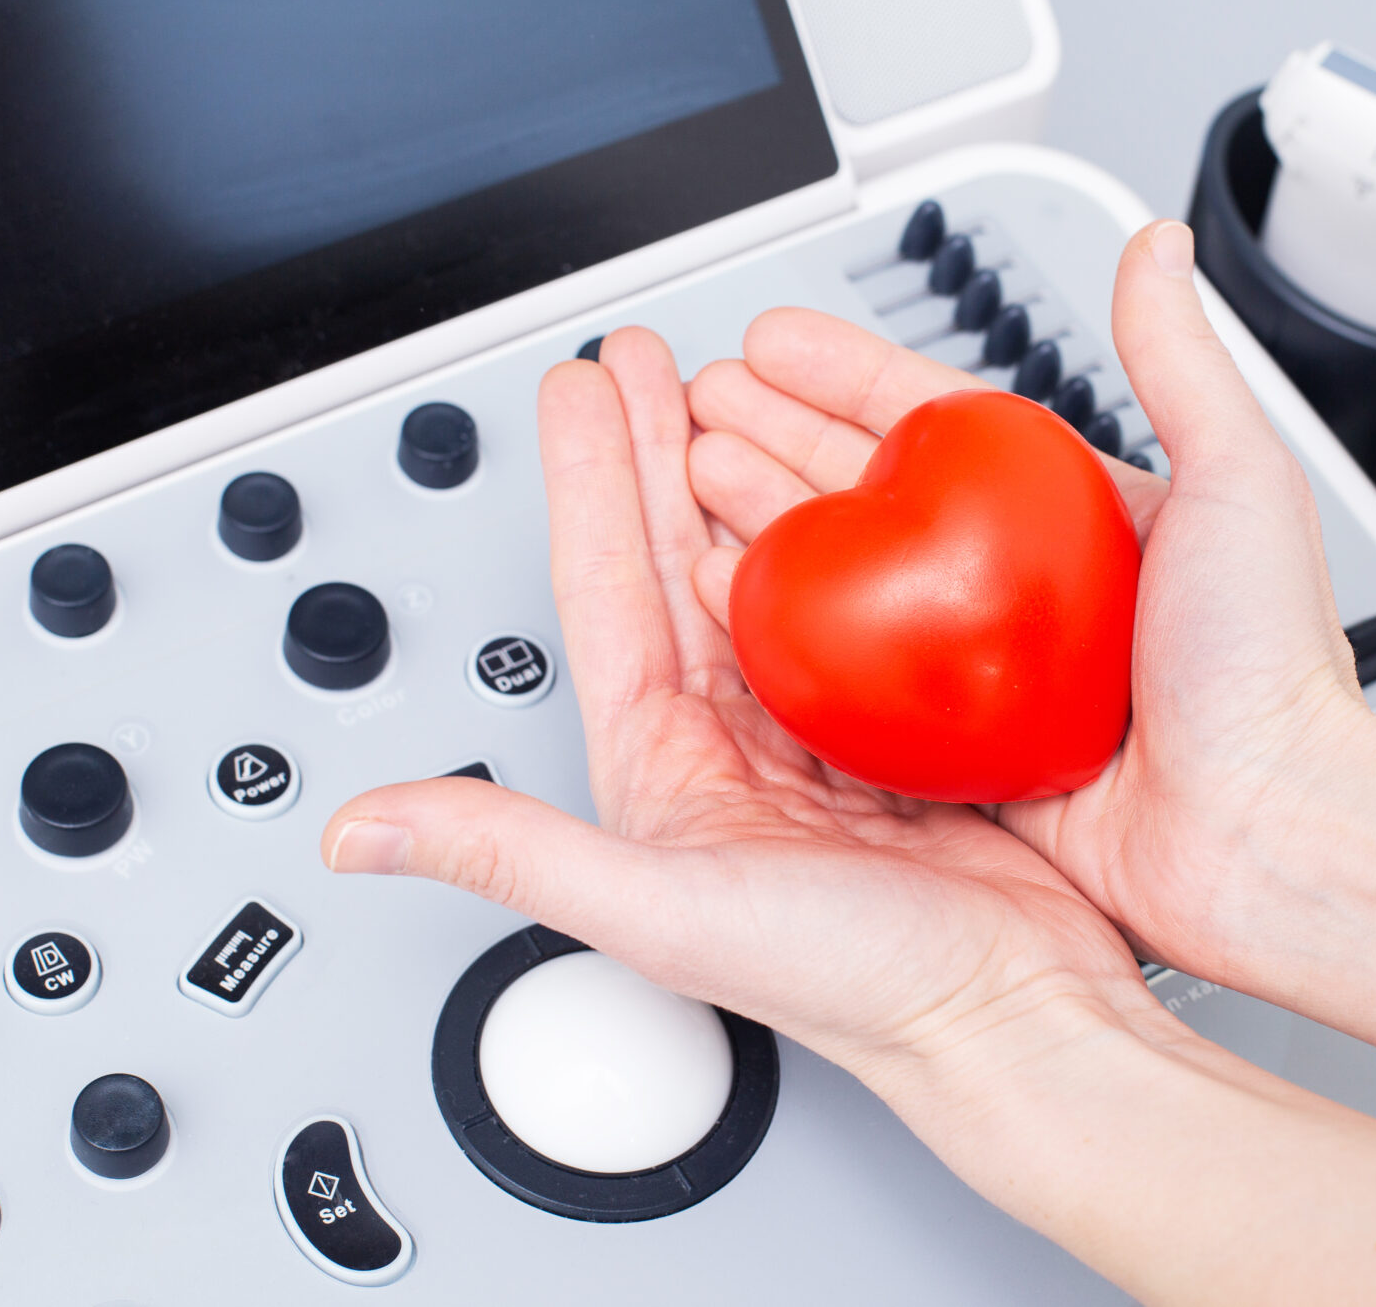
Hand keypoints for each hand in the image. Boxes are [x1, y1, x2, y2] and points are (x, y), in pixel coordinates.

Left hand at [320, 324, 1165, 1095]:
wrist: (1012, 1017)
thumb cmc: (859, 989)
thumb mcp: (664, 910)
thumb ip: (511, 854)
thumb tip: (362, 829)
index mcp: (664, 769)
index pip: (608, 592)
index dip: (589, 480)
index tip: (579, 389)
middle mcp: (735, 742)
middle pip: (681, 560)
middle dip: (659, 450)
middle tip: (646, 357)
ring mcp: (826, 729)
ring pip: (772, 570)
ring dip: (746, 476)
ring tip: (731, 393)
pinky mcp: (909, 726)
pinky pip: (864, 607)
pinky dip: (850, 537)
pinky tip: (850, 486)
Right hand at [683, 220, 1375, 979]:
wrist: (1267, 834)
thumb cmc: (1271, 668)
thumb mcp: (1239, 481)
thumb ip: (1181, 360)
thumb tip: (1157, 247)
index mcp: (1076, 516)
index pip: (936, 422)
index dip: (847, 376)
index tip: (776, 341)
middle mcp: (1019, 589)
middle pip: (871, 494)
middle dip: (776, 439)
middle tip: (699, 405)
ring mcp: (983, 671)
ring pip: (852, 583)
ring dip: (770, 526)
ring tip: (692, 480)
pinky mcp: (962, 751)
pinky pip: (858, 688)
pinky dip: (795, 644)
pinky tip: (741, 604)